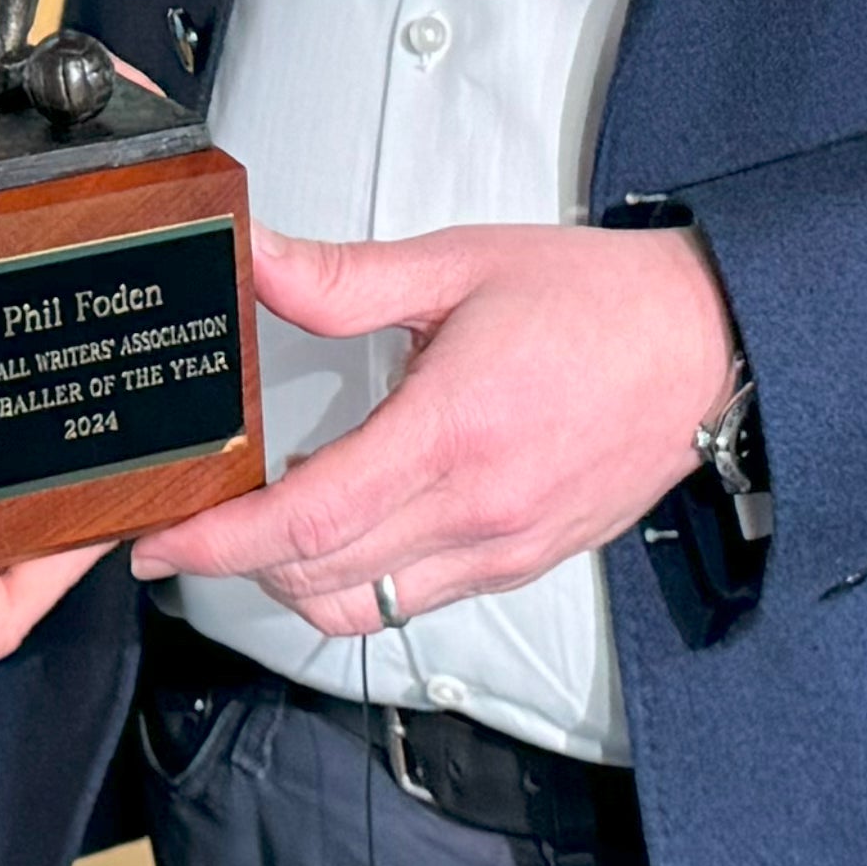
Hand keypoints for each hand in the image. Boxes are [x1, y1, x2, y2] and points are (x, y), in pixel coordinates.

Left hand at [130, 224, 731, 635]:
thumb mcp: (458, 265)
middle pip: (317, 576)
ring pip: (362, 607)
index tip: (159, 539)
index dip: (218, 542)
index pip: (308, 520)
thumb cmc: (598, 300)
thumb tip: (253, 258)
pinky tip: (344, 521)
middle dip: (231, 563)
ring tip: (261, 523)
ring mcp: (502, 550)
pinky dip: (358, 579)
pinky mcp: (521, 564)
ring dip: (293, 577)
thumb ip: (343, 276)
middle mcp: (477, 511)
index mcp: (453, 431)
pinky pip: (415, 602)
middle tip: (182, 525)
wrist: (708, 344)